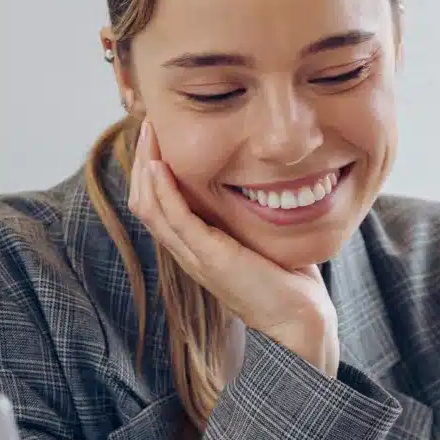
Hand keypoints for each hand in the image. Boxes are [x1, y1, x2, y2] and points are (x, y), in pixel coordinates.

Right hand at [126, 118, 340, 376]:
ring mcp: (194, 257)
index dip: (150, 167)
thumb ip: (245, 214)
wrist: (297, 318)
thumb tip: (257, 178)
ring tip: (149, 132)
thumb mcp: (256, 237)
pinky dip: (164, 191)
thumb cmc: (285, 279)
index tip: (159, 133)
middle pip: (143, 200)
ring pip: (149, 207)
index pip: (155, 202)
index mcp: (193, 245)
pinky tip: (161, 165)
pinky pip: (175, 219)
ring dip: (146, 166)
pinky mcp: (210, 259)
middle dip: (142, 158)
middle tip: (148, 121)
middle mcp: (186, 251)